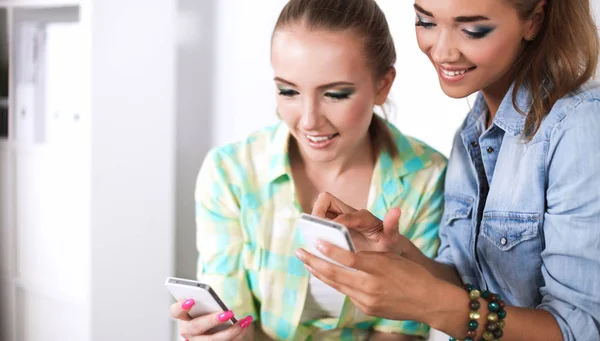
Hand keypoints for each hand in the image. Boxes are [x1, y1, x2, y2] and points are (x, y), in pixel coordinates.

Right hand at [169, 299, 252, 340]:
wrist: (216, 327)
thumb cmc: (210, 310)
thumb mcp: (208, 305)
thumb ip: (209, 302)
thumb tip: (219, 303)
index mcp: (184, 316)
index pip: (175, 311)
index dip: (181, 306)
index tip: (192, 300)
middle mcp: (188, 331)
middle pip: (195, 327)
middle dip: (212, 320)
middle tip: (229, 313)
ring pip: (211, 340)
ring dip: (231, 331)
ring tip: (245, 321)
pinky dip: (237, 335)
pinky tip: (245, 326)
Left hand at [295, 242, 440, 322]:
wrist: (428, 301)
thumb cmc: (412, 274)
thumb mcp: (393, 256)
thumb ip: (369, 254)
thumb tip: (346, 249)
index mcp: (378, 267)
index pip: (348, 258)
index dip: (329, 250)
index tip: (316, 242)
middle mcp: (370, 285)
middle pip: (335, 273)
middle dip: (314, 262)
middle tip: (300, 252)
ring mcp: (367, 299)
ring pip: (337, 284)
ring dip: (320, 273)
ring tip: (307, 263)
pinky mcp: (367, 308)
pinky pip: (347, 293)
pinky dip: (335, 283)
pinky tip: (326, 275)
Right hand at [312, 192, 416, 255]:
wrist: (386, 250)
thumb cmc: (389, 244)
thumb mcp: (393, 238)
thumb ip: (392, 226)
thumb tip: (396, 210)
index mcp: (363, 216)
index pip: (344, 214)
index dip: (336, 223)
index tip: (331, 237)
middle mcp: (349, 214)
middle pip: (326, 200)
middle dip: (318, 212)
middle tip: (316, 231)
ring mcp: (340, 219)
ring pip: (320, 210)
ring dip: (313, 220)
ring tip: (312, 237)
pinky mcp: (334, 227)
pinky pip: (319, 222)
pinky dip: (313, 229)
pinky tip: (313, 245)